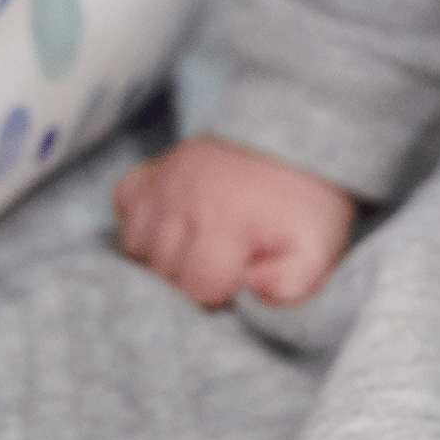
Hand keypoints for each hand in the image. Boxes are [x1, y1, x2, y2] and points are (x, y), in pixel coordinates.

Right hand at [113, 136, 355, 307]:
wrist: (293, 147)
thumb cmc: (302, 208)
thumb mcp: (315, 249)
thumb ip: (291, 284)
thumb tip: (253, 292)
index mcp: (228, 218)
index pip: (197, 287)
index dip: (221, 290)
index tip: (239, 273)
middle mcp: (187, 195)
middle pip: (163, 270)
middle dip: (191, 274)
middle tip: (223, 256)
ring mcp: (164, 178)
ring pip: (136, 245)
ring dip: (163, 252)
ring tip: (199, 241)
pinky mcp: (150, 169)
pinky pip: (124, 207)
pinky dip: (142, 221)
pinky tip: (175, 221)